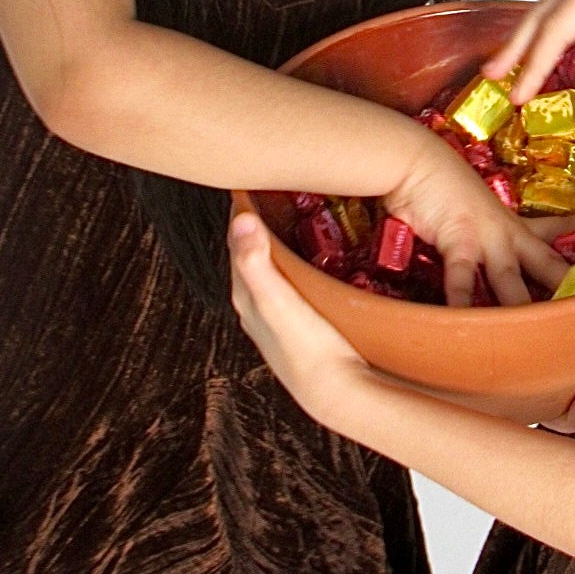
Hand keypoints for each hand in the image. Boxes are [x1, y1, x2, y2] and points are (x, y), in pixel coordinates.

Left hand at [230, 211, 361, 415]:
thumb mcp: (278, 303)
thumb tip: (242, 222)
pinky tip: (318, 262)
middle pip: (255, 253)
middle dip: (263, 223)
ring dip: (282, 245)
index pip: (239, 239)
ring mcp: (280, 316)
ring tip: (298, 217)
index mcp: (246, 295)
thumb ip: (256, 264)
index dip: (246, 209)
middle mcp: (258, 305)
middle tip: (280, 191)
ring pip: (274, 269)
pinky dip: (299, 266)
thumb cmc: (308, 350)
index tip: (258, 181)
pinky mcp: (302, 325)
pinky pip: (295, 284)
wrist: (336, 392)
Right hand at [386, 129, 568, 306]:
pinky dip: (462, 302)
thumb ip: (475, 228)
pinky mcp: (459, 244)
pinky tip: (465, 323)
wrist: (416, 160)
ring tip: (538, 330)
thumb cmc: (439, 180)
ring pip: (510, 280)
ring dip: (522, 306)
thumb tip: (478, 244)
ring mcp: (485, 240)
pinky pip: (462, 280)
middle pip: (544, 262)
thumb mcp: (465, 207)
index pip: (548, 227)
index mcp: (508, 223)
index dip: (572, 227)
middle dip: (565, 283)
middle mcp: (504, 234)